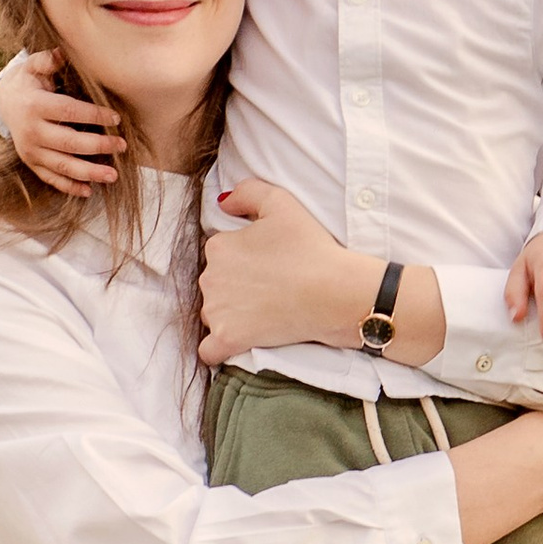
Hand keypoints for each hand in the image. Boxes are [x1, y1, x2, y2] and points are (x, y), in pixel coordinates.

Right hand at [0, 48, 124, 198]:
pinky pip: (51, 178)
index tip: (116, 118)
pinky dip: (69, 187)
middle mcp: (31, 131)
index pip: (69, 112)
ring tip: (113, 176)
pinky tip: (89, 191)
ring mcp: (30, 151)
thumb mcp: (34, 66)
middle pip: (69, 143)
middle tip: (121, 146)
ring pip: (62, 166)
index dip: (94, 115)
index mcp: (34, 106)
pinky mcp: (32, 163)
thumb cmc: (29, 82)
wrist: (5, 102)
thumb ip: (48, 59)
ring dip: (88, 173)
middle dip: (98, 146)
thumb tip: (62, 51)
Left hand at [199, 181, 356, 365]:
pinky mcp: (228, 339)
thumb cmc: (311, 247)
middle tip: (269, 289)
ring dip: (229, 315)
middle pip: (214, 284)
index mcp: (219, 246)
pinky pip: (209, 351)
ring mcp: (216, 311)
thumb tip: (223, 202)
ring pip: (212, 314)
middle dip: (234, 287)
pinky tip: (235, 343)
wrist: (333, 292)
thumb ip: (247, 192)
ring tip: (263, 314)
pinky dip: (218, 348)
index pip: (219, 254)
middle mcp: (209, 277)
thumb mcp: (281, 203)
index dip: (243, 259)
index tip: (266, 265)